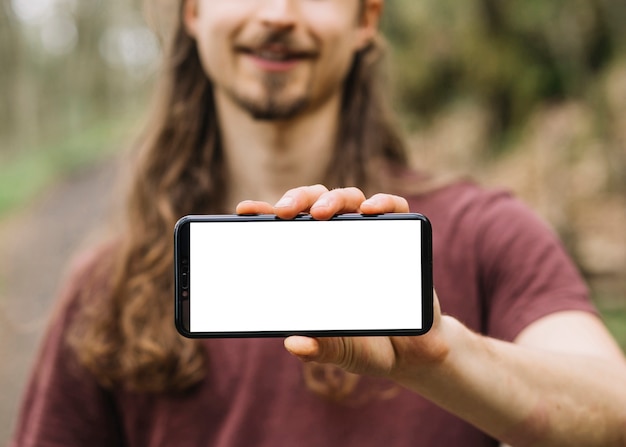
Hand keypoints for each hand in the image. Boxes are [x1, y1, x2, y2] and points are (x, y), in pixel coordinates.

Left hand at [236, 185, 449, 380]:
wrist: (413, 354)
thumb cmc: (367, 346)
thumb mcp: (340, 350)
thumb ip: (320, 347)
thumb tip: (293, 343)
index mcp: (314, 262)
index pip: (286, 229)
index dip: (265, 215)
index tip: (244, 210)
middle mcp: (338, 243)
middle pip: (315, 203)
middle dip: (298, 199)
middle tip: (285, 212)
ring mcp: (368, 238)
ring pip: (348, 199)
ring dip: (333, 199)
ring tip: (321, 213)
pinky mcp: (401, 238)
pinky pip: (395, 209)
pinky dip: (384, 202)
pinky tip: (371, 210)